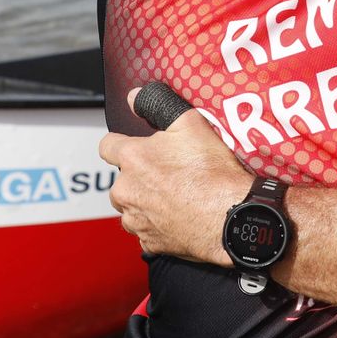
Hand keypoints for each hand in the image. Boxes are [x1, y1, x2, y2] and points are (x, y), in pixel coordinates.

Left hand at [98, 87, 253, 264]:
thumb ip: (158, 105)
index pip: (107, 146)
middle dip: (139, 176)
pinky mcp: (148, 242)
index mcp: (132, 159)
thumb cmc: (212, 173)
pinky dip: (158, 224)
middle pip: (121, 179)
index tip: (139, 147)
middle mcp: (125, 190)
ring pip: (132, 206)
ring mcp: (135, 219)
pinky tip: (180, 215)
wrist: (229, 217)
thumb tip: (134, 96)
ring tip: (176, 195)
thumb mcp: (191, 124)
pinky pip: (146, 229)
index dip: (123, 143)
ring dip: (146, 201)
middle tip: (169, 173)